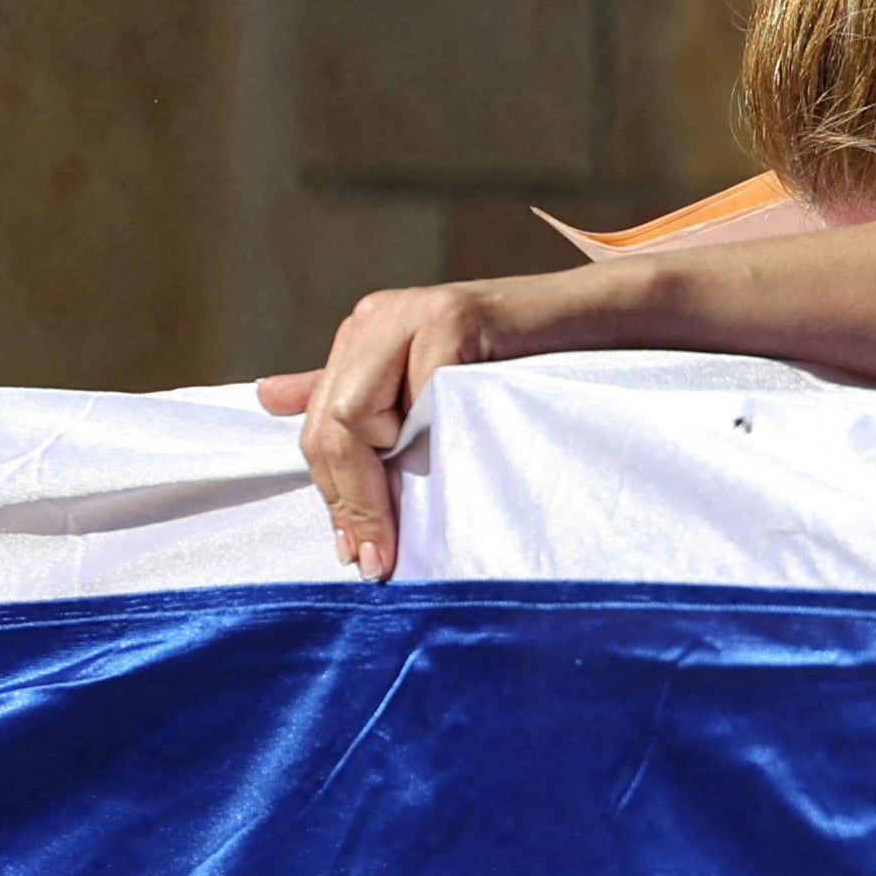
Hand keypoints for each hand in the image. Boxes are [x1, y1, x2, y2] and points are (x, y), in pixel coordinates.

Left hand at [255, 280, 524, 580]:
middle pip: (330, 424)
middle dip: (349, 502)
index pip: (321, 427)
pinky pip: (421, 398)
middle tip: (372, 561)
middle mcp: (377, 317)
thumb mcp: (433, 386)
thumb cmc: (528, 362)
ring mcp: (413, 314)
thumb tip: (267, 400)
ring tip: (393, 541)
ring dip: (376, 487)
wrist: (607, 321)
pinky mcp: (454, 319)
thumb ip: (356, 394)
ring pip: (357, 416)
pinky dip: (428, 442)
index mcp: (365, 333)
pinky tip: (443, 474)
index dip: (336, 496)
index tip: (357, 555)